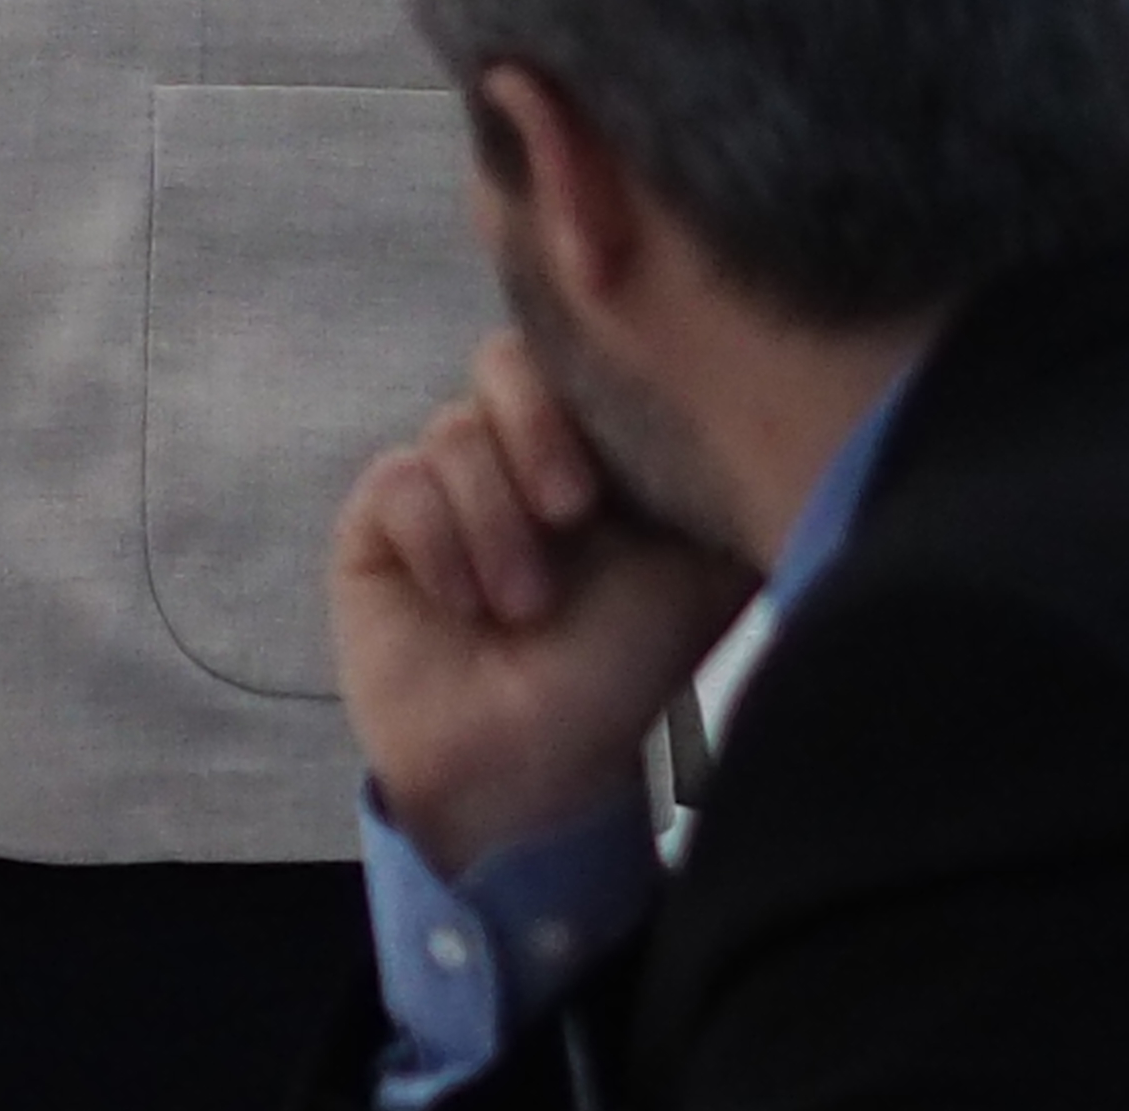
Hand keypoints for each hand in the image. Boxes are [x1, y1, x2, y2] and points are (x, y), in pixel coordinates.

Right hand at [331, 330, 753, 880]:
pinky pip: (398, 481)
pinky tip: (462, 603)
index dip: (588, 389)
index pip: (578, 356)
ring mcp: (446, 483)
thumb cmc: (623, 676)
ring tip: (520, 607)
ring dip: (494, 522)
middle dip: (536, 432)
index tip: (612, 474)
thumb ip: (715, 480)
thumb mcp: (698, 572)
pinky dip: (437, 541)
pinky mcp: (382, 521)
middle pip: (504, 361)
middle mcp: (516, 453)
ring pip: (452, 431)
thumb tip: (746, 402)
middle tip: (569, 515)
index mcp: (593, 450)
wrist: (533, 772)